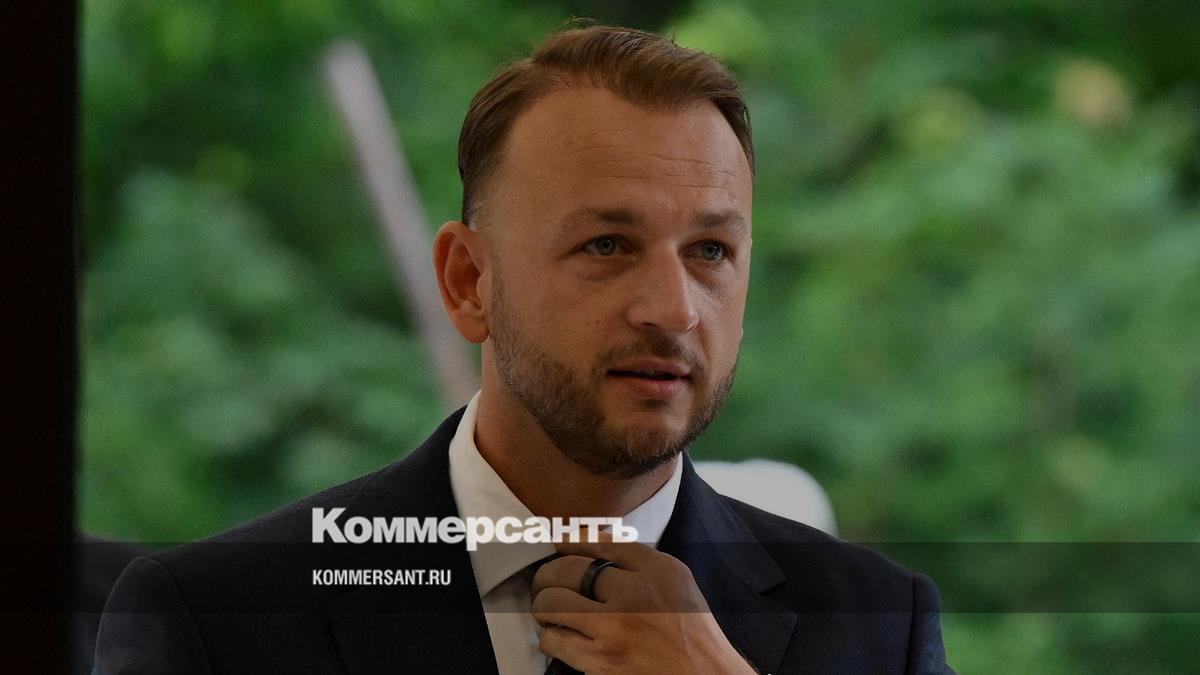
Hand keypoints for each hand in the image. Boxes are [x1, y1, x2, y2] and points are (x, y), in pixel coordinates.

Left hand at [530, 531, 756, 673]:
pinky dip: (551, 637)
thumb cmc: (692, 632)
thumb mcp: (677, 582)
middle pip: (567, 569)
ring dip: (544, 605)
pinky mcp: (601, 661)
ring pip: (551, 603)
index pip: (602, 542)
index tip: (559, 540)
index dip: (573, 539)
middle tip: (546, 582)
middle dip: (548, 574)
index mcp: (657, 571)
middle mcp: (634, 595)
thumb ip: (640, 562)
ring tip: (550, 608)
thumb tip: (594, 544)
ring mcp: (615, 630)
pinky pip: (553, 640)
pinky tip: (561, 635)